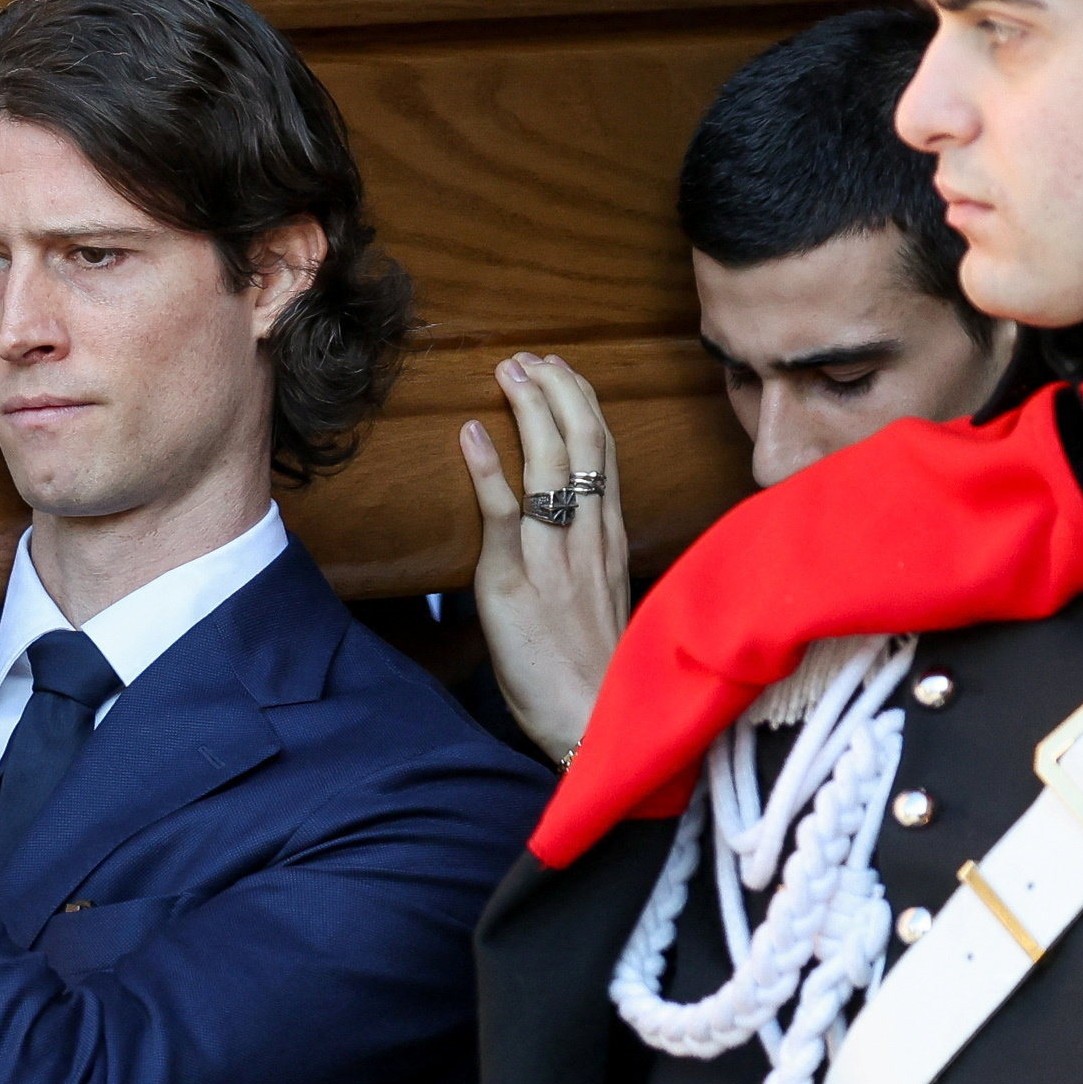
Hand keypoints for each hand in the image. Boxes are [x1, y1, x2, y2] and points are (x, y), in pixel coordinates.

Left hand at [453, 352, 629, 762]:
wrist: (600, 726)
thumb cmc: (598, 676)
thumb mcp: (600, 605)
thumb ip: (586, 563)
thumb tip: (565, 535)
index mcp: (610, 543)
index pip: (605, 457)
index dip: (584, 408)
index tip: (564, 372)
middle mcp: (589, 540)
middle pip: (585, 447)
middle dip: (558, 393)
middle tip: (530, 357)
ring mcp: (555, 559)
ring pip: (552, 467)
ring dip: (529, 412)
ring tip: (509, 371)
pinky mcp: (517, 584)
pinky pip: (504, 517)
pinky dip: (488, 471)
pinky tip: (473, 433)